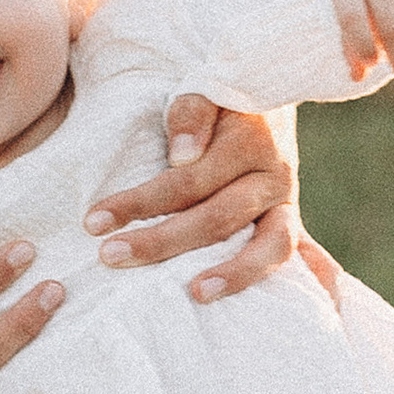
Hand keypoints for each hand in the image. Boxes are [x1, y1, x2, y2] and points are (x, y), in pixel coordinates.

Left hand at [83, 98, 298, 302]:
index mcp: (249, 142)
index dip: (140, 202)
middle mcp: (273, 177)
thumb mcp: (204, 87)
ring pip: (268, 247)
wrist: (266, 95)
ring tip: (195, 294)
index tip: (93, 221)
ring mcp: (286, 204)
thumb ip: (192, 111)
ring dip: (233, 274)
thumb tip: (181, 156)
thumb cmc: (219, 99)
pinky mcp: (289, 222)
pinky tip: (280, 306)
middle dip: (161, 242)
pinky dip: (299, 279)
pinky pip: (294, 256)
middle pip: (217, 217)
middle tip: (110, 256)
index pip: (187, 180)